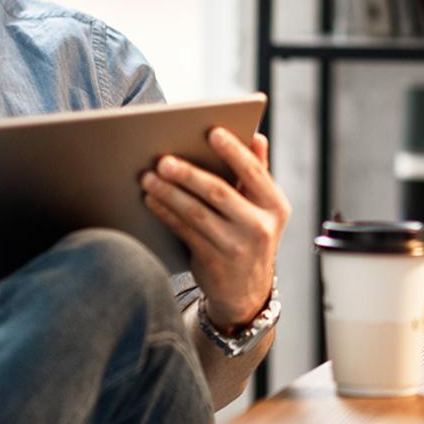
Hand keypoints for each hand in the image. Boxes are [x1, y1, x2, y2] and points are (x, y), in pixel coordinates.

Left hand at [139, 127, 290, 329]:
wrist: (246, 291)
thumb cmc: (250, 235)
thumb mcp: (263, 208)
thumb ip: (258, 172)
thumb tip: (256, 137)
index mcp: (275, 206)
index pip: (254, 172)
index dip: (234, 151)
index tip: (212, 131)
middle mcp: (259, 227)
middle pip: (219, 192)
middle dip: (189, 173)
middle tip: (163, 159)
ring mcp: (236, 247)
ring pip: (196, 212)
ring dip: (169, 193)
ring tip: (148, 177)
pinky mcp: (213, 261)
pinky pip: (184, 231)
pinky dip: (165, 213)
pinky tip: (151, 199)